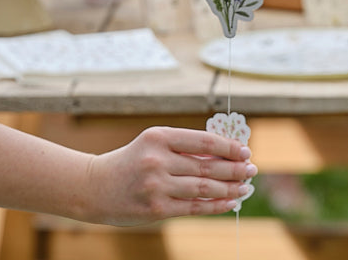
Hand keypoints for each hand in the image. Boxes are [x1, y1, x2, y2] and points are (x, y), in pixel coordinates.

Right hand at [86, 126, 255, 225]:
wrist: (96, 187)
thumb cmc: (131, 162)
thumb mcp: (152, 145)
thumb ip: (183, 149)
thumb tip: (224, 153)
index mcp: (158, 137)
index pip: (203, 141)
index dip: (228, 147)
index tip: (245, 151)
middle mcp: (158, 160)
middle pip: (207, 166)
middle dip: (234, 169)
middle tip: (252, 169)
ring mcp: (157, 186)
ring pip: (204, 188)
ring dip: (230, 188)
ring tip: (245, 187)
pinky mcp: (157, 209)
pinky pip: (194, 208)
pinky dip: (216, 205)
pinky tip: (230, 202)